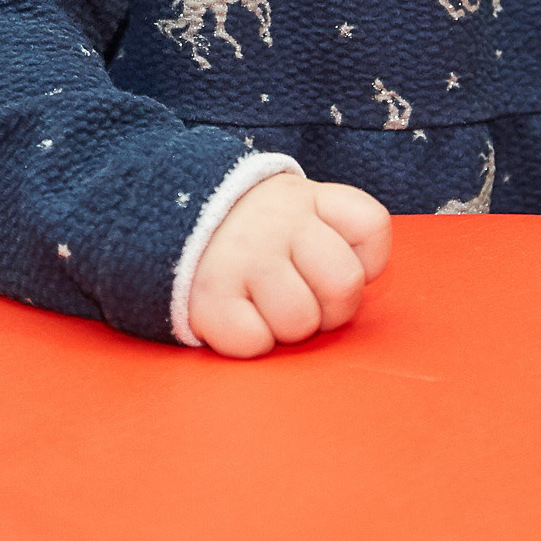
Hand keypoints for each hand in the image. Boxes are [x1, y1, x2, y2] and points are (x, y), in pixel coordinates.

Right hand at [187, 172, 391, 356]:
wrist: (168, 221)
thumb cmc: (251, 230)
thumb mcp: (296, 206)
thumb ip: (336, 229)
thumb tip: (362, 277)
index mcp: (307, 197)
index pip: (371, 225)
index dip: (367, 260)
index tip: (334, 262)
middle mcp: (278, 222)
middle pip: (345, 285)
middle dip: (332, 309)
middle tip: (304, 299)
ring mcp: (243, 258)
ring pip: (301, 321)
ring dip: (289, 328)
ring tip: (267, 307)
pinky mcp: (209, 298)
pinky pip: (254, 342)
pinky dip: (251, 341)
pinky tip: (239, 316)